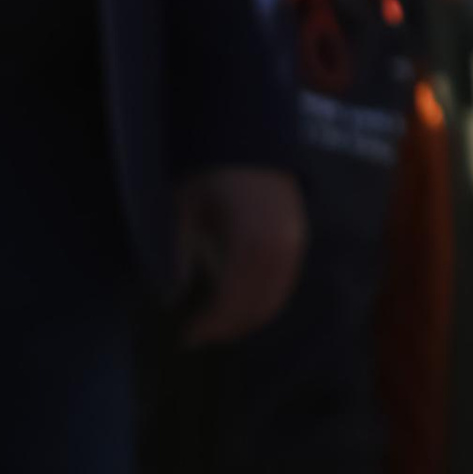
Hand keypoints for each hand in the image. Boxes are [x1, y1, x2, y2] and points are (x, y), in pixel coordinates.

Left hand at [174, 166, 308, 346]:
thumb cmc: (208, 169)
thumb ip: (179, 252)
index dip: (209, 324)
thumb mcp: (184, 207)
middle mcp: (278, 248)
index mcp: (248, 239)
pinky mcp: (299, 242)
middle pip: (256, 307)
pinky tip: (238, 306)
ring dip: (246, 320)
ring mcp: (294, 245)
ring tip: (216, 327)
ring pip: (274, 301)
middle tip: (198, 337)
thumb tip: (173, 295)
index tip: (186, 337)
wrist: (247, 136)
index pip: (231, 299)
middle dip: (226, 328)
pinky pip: (284, 286)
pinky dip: (262, 303)